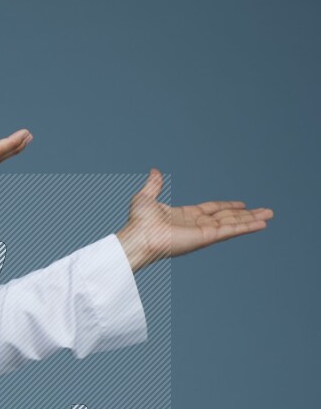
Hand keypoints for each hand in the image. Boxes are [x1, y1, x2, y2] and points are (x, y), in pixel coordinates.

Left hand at [116, 169, 273, 271]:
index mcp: (185, 216)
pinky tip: (261, 224)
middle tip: (265, 212)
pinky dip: (246, 226)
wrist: (138, 237)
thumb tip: (154, 171)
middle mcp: (197, 225)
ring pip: (233, 223)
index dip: (227, 206)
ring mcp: (203, 232)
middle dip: (247, 214)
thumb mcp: (146, 198)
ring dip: (252, 220)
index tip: (242, 204)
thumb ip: (154, 185)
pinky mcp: (206, 237)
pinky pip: (230, 229)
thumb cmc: (138, 223)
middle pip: (228, 217)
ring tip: (270, 216)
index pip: (212, 210)